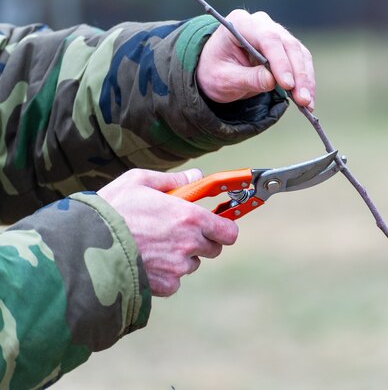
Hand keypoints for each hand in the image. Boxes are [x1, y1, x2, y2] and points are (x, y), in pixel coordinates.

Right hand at [97, 168, 237, 296]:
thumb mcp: (139, 181)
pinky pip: (174, 281)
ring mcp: (177, 268)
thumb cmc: (111, 209)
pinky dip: (165, 274)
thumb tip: (197, 176)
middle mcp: (189, 244)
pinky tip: (144, 261)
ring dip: (181, 257)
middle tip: (178, 231)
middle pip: (213, 249)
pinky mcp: (163, 286)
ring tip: (152, 245)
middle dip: (201, 241)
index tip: (216, 224)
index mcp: (189, 217)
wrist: (83, 246)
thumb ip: (174, 180)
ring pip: (191, 264)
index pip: (229, 231)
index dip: (223, 228)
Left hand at [197, 9, 315, 109]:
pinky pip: (302, 62)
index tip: (287, 85)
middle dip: (298, 75)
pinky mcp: (286, 48)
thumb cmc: (215, 71)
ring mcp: (276, 34)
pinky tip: (308, 99)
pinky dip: (306, 81)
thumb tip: (272, 81)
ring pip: (299, 54)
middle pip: (288, 45)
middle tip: (303, 100)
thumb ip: (248, 79)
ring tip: (307, 104)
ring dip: (305, 80)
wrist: (216, 69)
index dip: (280, 61)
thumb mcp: (224, 79)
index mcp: (241, 23)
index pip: (267, 39)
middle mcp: (262, 24)